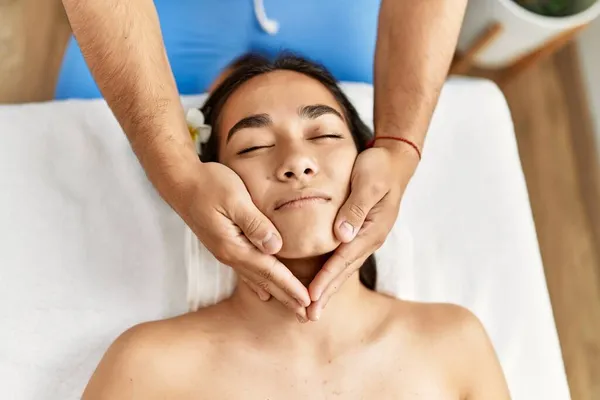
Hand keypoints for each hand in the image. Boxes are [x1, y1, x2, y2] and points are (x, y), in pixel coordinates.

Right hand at [176, 161, 310, 319]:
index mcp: (234, 246)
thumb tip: (275, 248)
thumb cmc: (208, 184)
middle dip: (287, 298)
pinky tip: (265, 293)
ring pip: (256, 279)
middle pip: (264, 281)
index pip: (269, 271)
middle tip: (307, 316)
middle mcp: (229, 254)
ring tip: (293, 308)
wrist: (180, 182)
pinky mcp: (224, 244)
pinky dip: (260, 283)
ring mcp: (226, 251)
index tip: (307, 302)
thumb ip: (255, 223)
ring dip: (277, 294)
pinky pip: (247, 270)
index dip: (290, 287)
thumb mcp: (235, 199)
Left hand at [307, 142, 418, 319]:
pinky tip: (322, 281)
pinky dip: (332, 273)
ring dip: (328, 288)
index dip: (326, 279)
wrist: (394, 161)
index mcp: (371, 230)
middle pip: (343, 271)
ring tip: (312, 306)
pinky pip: (344, 258)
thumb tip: (342, 235)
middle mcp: (369, 239)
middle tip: (307, 316)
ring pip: (344, 268)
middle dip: (326, 294)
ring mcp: (366, 238)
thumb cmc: (379, 167)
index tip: (310, 297)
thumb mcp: (368, 182)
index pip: (343, 260)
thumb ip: (356, 207)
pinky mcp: (360, 233)